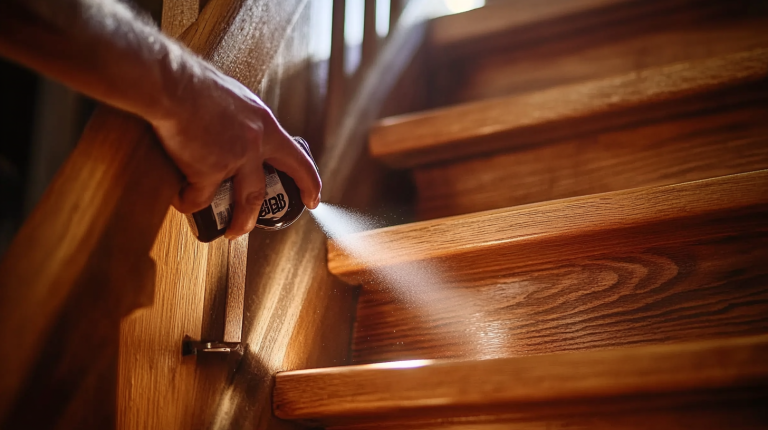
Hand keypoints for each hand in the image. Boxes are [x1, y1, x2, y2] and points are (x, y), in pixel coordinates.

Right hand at [150, 62, 320, 238]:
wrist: (170, 83)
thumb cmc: (192, 83)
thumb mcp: (233, 97)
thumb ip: (242, 120)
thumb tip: (236, 132)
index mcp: (264, 124)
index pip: (297, 159)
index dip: (308, 181)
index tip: (313, 197)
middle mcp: (255, 142)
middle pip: (268, 189)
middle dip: (265, 213)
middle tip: (260, 225)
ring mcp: (235, 158)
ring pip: (245, 202)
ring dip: (238, 222)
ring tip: (230, 232)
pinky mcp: (208, 170)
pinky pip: (199, 198)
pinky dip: (189, 202)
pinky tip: (182, 200)